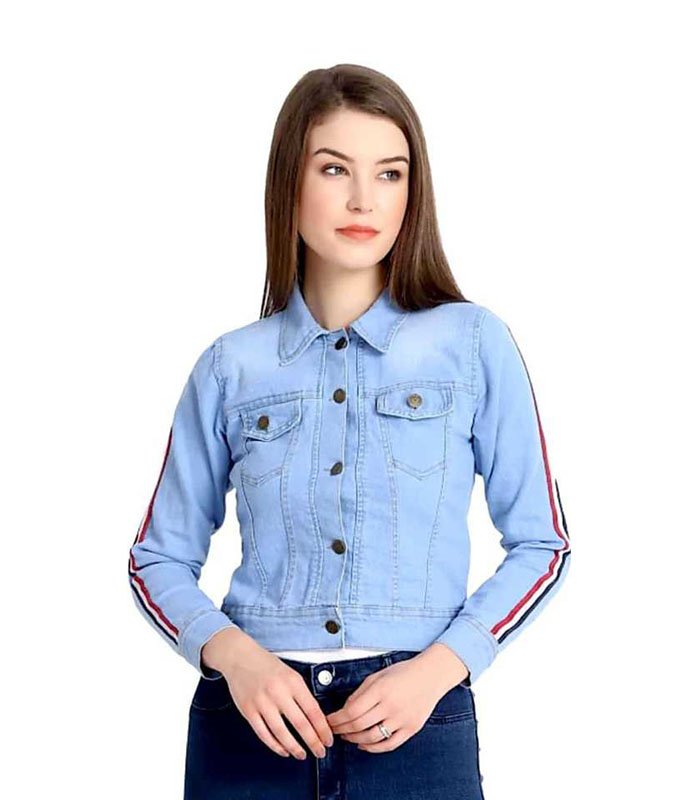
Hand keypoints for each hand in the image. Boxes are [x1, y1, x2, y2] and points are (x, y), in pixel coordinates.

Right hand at [202, 628, 333, 759]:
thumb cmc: (267, 665)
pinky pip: (264, 734)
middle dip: (313, 742)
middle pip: (300, 724)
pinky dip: (275, 745)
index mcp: (293, 682)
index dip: (322, 728)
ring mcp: (262, 703)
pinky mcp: (248, 711)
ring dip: (295, 747)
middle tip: (320, 752)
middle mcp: (278, 692)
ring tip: (302, 754)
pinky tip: (283, 750)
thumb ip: (301, 693)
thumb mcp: (290, 674)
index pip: (313, 710)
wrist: (240, 657)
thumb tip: (316, 718)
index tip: (328, 739)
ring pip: (282, 733)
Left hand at [324, 654, 453, 752]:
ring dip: (354, 739)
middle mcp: (391, 706)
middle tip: (334, 730)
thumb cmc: (404, 672)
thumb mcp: (378, 675)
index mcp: (381, 690)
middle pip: (359, 725)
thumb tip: (345, 709)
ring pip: (371, 737)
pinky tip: (364, 744)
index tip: (329, 721)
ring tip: (347, 736)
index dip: (337, 719)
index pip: (351, 711)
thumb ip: (361, 692)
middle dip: (342, 729)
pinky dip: (373, 748)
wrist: (431, 676)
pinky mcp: (411, 729)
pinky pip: (389, 745)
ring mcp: (402, 720)